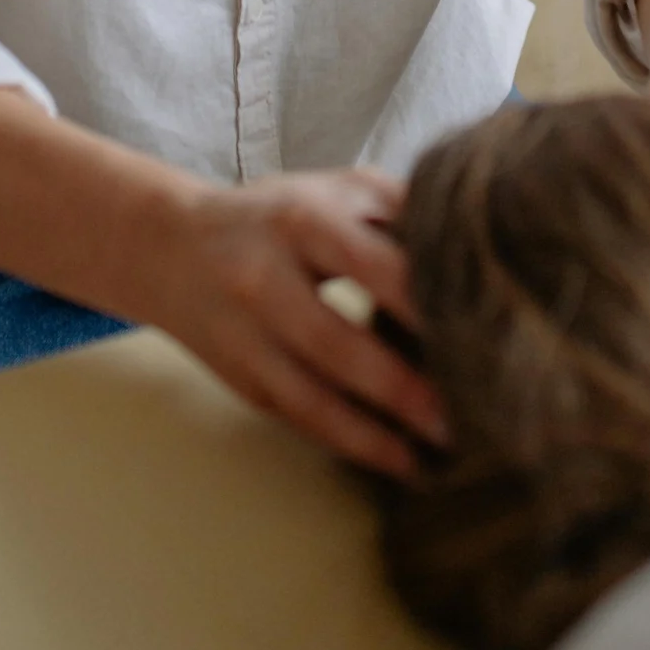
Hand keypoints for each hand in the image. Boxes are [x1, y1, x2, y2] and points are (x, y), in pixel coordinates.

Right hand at [141, 167, 447, 479]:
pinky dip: (348, 444)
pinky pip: (298, 419)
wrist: (172, 245)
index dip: (422, 305)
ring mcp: (247, 337)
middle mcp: (266, 280)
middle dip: (401, 389)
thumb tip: (477, 248)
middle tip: (465, 420)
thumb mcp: (339, 191)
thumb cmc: (281, 215)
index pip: (371, 266)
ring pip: (310, 398)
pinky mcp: (242, 380)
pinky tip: (395, 458)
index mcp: (302, 222)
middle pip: (336, 344)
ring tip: (434, 458)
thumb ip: (402, 210)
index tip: (477, 334)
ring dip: (375, 437)